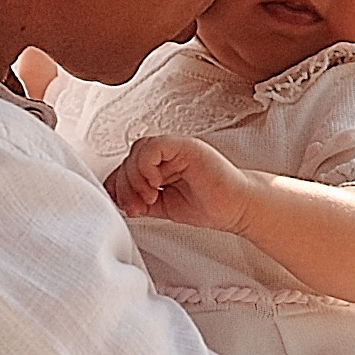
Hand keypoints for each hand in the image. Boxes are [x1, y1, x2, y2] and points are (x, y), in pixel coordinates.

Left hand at [104, 134, 253, 234]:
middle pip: (129, 159)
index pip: (127, 166)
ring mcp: (177, 147)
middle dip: (125, 186)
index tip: (127, 208)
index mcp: (160, 164)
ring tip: (148, 198)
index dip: (118, 186)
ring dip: (135, 177)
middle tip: (135, 207)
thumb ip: (140, 200)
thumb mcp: (163, 207)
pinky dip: (147, 166)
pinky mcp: (186, 146)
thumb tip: (117, 200)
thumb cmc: (209, 205)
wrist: (237, 208)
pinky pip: (154, 147)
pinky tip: (156, 185)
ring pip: (138, 150)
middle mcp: (167, 153)